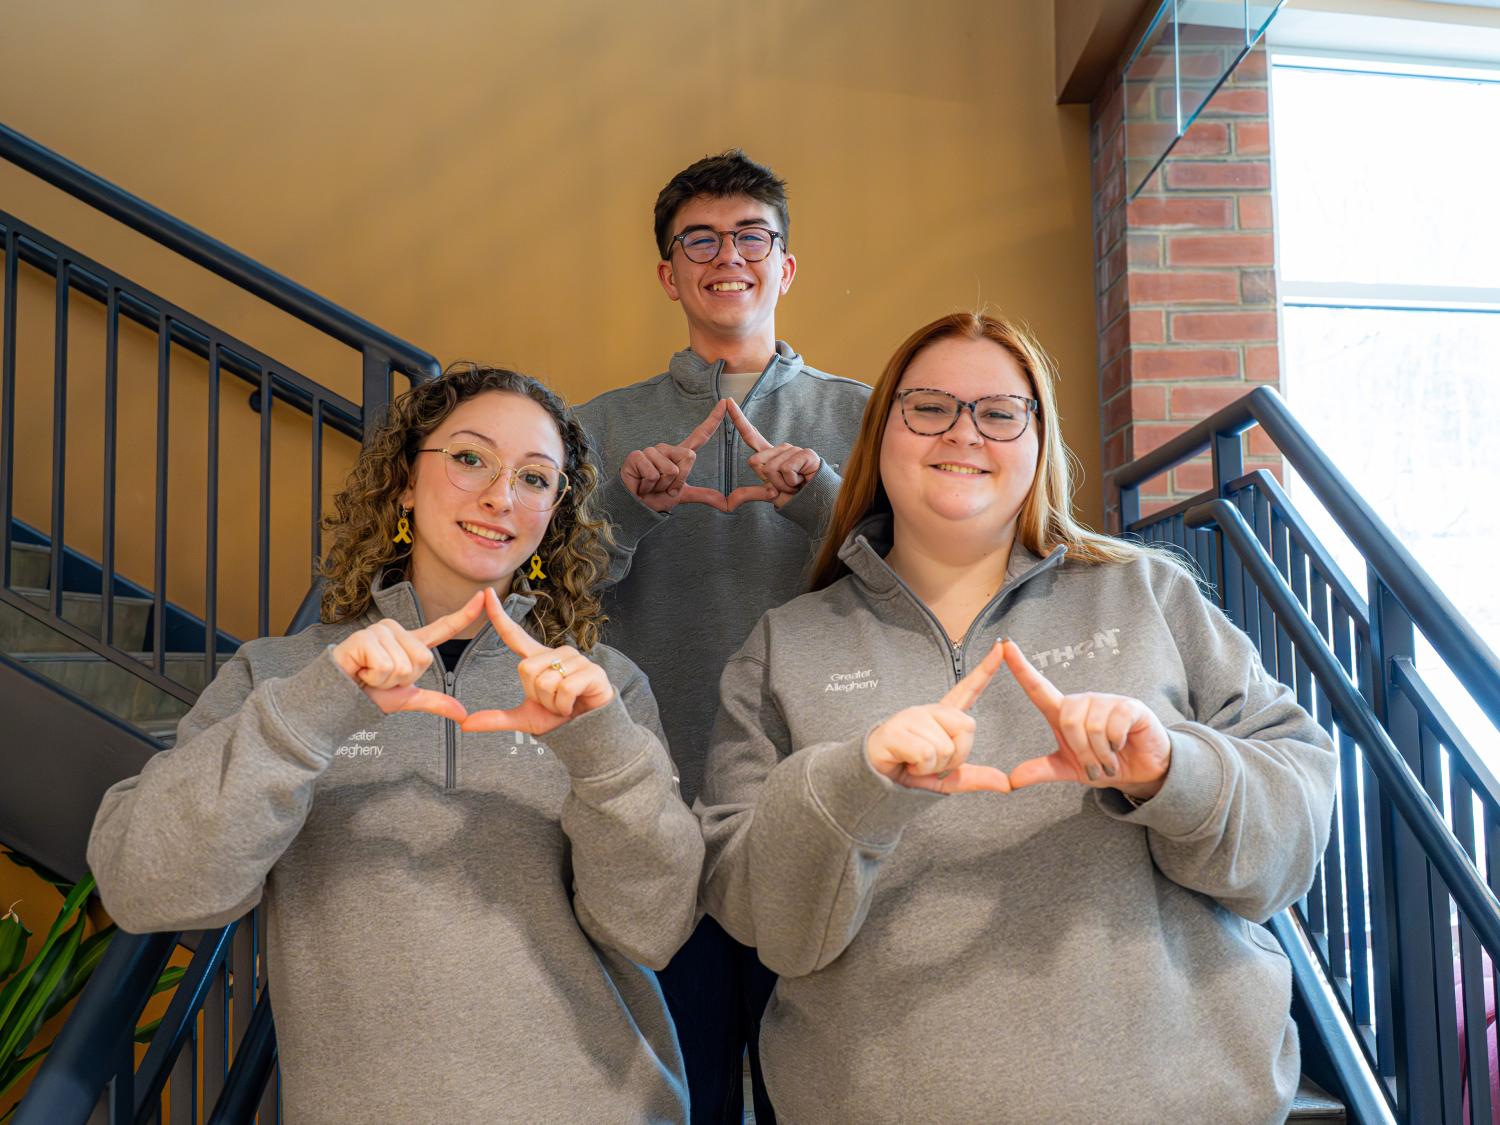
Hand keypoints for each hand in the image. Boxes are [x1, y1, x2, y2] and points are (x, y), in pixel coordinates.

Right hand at [330, 591, 481, 720]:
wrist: (337, 700)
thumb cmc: (369, 694)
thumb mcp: (407, 698)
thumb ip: (435, 701)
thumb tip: (463, 714)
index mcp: (410, 643)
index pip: (443, 627)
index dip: (465, 614)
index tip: (482, 596)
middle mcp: (396, 631)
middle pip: (423, 660)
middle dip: (404, 679)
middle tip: (381, 678)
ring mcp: (380, 631)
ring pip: (404, 665)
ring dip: (387, 680)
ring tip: (369, 674)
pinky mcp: (365, 638)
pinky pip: (386, 666)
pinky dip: (374, 678)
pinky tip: (360, 671)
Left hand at [460, 588, 614, 734]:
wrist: (589, 729)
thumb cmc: (558, 717)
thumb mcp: (525, 718)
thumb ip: (497, 719)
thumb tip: (465, 724)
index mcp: (539, 659)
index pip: (514, 635)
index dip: (499, 616)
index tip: (487, 593)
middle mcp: (557, 653)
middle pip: (526, 669)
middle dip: (535, 694)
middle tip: (552, 701)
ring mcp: (576, 660)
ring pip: (545, 680)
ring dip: (551, 703)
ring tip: (565, 704)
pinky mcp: (592, 672)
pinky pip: (564, 689)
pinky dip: (564, 706)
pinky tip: (574, 706)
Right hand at [620, 400, 769, 513]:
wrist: (635, 506)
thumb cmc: (656, 497)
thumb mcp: (682, 495)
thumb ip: (703, 495)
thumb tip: (726, 504)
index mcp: (679, 455)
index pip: (700, 435)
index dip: (713, 420)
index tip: (724, 402)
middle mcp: (666, 449)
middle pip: (689, 457)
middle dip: (679, 480)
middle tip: (664, 487)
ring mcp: (651, 451)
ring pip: (671, 470)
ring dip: (662, 486)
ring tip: (651, 486)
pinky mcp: (636, 456)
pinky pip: (653, 474)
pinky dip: (649, 486)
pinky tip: (641, 485)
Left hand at [725, 399, 821, 510]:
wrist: (813, 503)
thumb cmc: (793, 497)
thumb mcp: (768, 494)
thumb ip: (749, 494)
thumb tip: (730, 503)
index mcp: (769, 456)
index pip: (750, 436)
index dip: (738, 419)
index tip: (728, 401)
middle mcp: (780, 449)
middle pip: (755, 462)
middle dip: (768, 481)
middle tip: (785, 485)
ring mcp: (793, 449)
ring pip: (771, 468)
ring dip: (782, 484)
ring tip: (795, 484)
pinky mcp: (805, 453)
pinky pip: (786, 469)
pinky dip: (791, 482)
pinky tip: (802, 481)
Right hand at [865, 641, 1009, 793]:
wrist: (876, 782)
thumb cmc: (910, 772)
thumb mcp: (948, 778)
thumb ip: (977, 777)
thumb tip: (1007, 784)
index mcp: (942, 718)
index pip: (968, 690)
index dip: (985, 670)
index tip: (1001, 647)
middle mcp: (928, 712)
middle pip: (968, 727)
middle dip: (957, 756)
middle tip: (934, 764)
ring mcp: (910, 718)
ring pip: (946, 747)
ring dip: (934, 767)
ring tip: (915, 764)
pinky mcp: (895, 730)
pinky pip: (926, 754)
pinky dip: (920, 768)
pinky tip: (906, 764)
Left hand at [1000, 640, 1170, 798]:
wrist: (1141, 770)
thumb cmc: (1103, 762)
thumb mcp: (1069, 769)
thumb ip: (1042, 770)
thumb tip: (1011, 780)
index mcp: (1064, 713)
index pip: (1037, 687)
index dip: (1020, 667)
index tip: (1005, 645)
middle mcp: (1083, 701)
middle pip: (1068, 720)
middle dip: (1082, 752)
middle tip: (1096, 765)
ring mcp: (1107, 701)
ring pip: (1092, 726)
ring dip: (1101, 753)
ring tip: (1110, 758)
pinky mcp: (1129, 706)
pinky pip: (1114, 726)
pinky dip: (1117, 744)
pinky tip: (1123, 745)